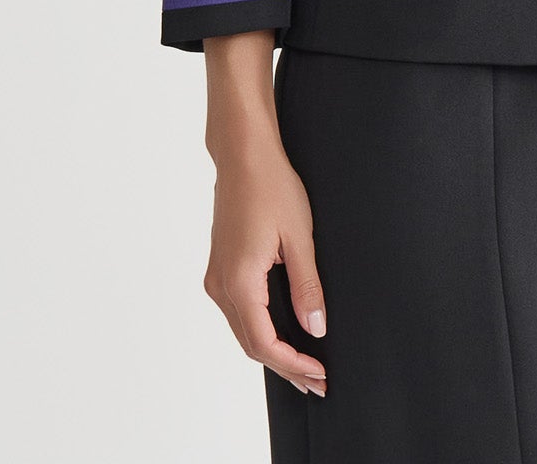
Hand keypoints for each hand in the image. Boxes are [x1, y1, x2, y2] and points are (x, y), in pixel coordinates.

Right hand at [203, 146, 328, 395]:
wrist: (243, 156)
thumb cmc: (272, 187)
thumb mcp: (300, 237)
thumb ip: (307, 287)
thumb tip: (315, 330)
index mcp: (240, 282)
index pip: (264, 344)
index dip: (293, 365)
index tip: (319, 374)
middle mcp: (220, 286)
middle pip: (251, 344)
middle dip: (285, 367)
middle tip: (317, 381)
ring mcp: (216, 278)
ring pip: (243, 331)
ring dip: (272, 352)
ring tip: (305, 366)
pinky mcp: (220, 269)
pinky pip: (239, 313)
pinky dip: (260, 330)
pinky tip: (283, 335)